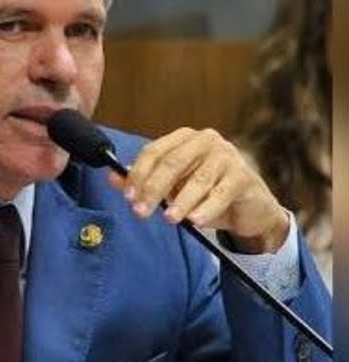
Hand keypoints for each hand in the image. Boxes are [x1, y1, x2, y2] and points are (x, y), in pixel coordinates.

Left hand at [109, 127, 288, 253]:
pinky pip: (221, 193)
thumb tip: (112, 178)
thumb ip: (144, 181)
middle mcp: (205, 141)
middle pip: (172, 163)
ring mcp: (227, 156)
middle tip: (140, 212)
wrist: (249, 208)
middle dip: (153, 189)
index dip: (138, 174)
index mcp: (184, 138)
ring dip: (180, 202)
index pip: (154, 151)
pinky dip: (206, 209)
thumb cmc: (206, 193)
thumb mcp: (173, 188)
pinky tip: (195, 222)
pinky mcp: (243, 176)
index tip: (128, 197)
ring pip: (197, 180)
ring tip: (169, 220)